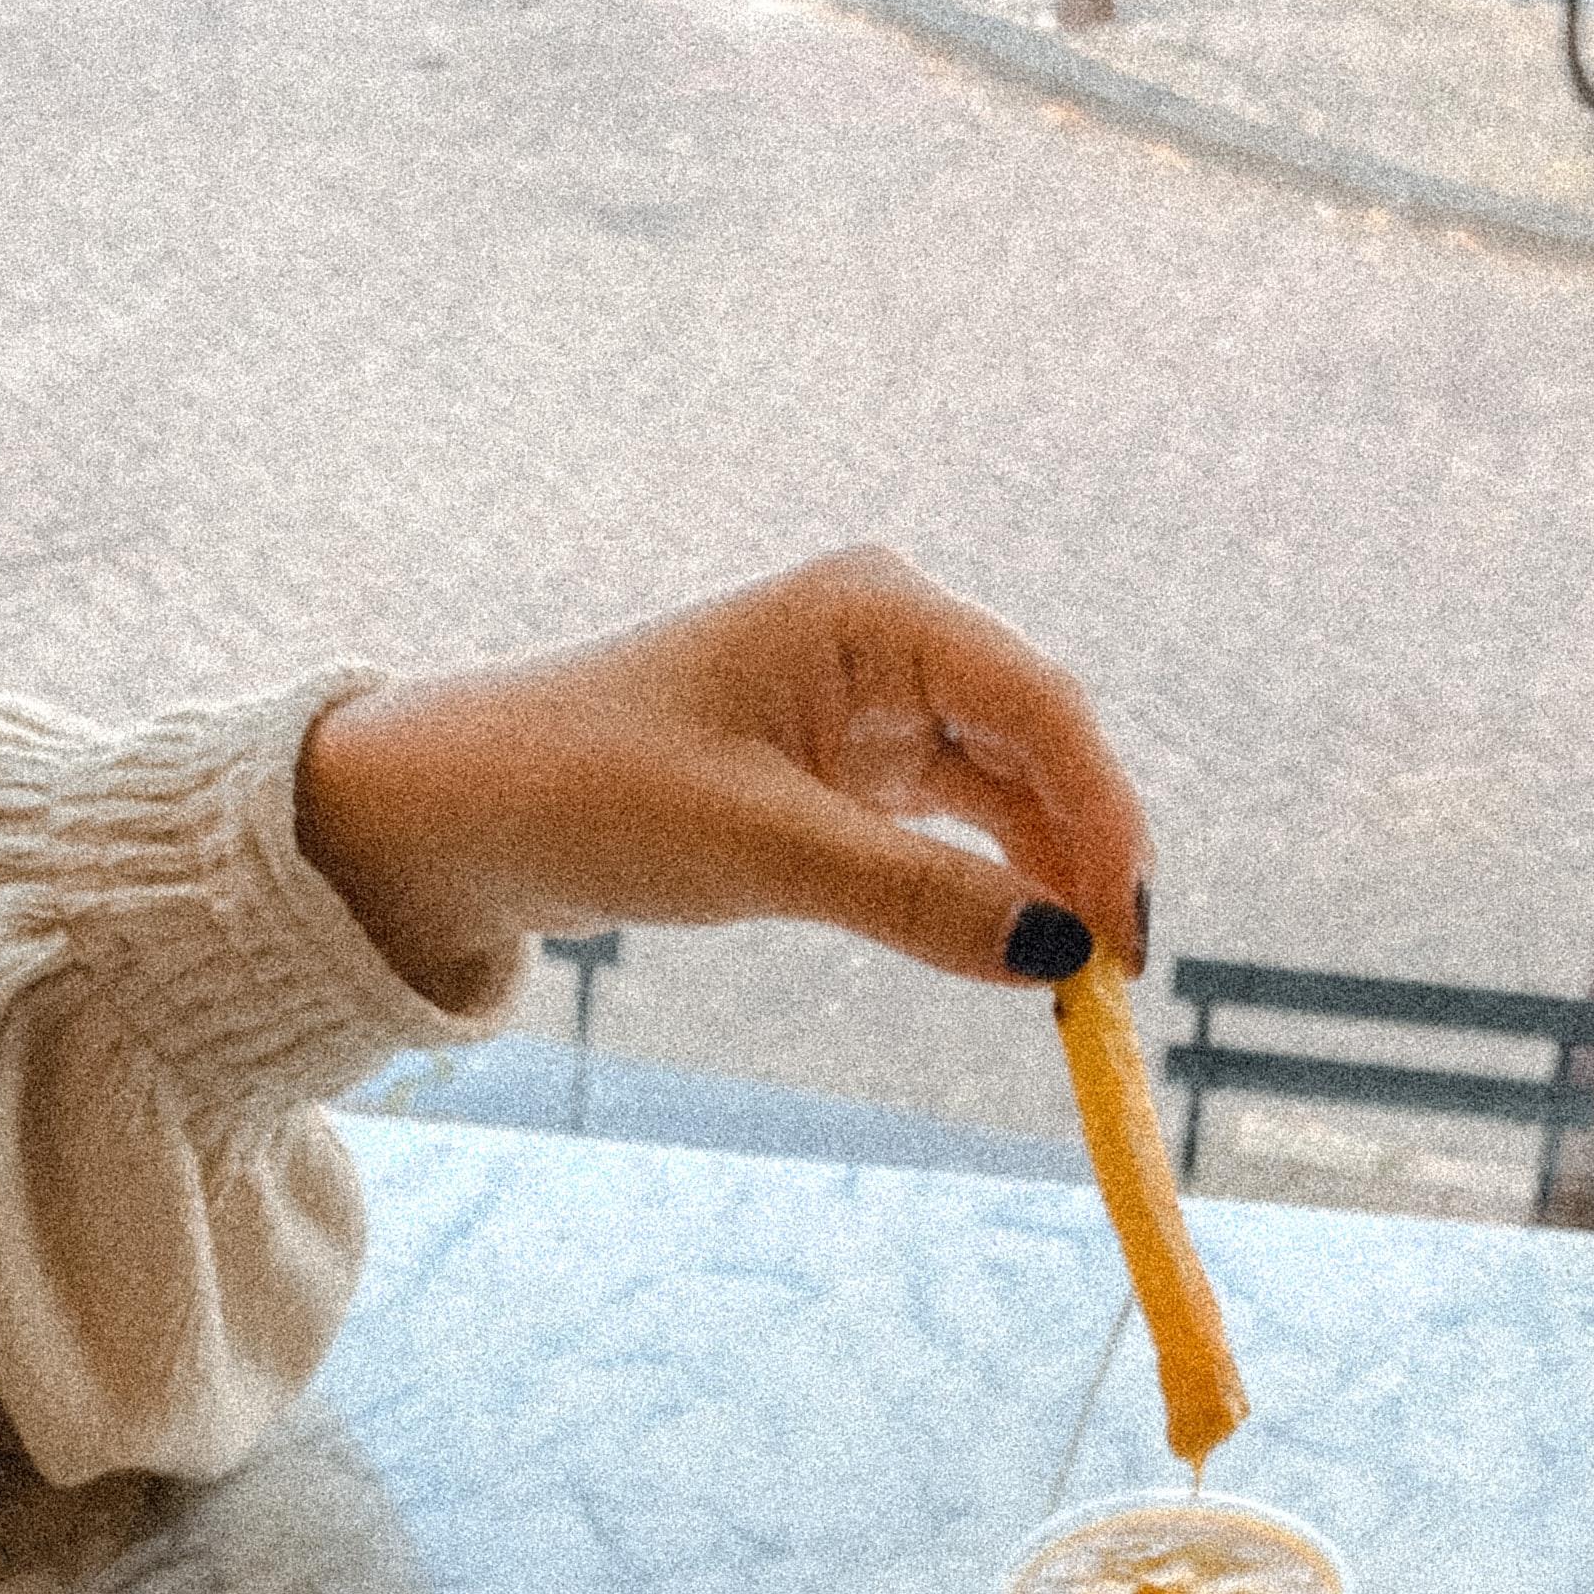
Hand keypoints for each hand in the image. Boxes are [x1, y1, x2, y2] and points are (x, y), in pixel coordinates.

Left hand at [294, 545, 1151, 1009]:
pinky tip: (1018, 950)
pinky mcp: (846, 771)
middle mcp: (887, 640)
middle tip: (1118, 979)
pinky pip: (954, 828)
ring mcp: (871, 705)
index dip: (1104, 817)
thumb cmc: (591, 790)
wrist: (466, 811)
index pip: (1039, 705)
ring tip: (1080, 983)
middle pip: (1040, 744)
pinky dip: (990, 887)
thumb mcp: (761, 851)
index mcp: (873, 610)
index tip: (1126, 934)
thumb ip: (916, 900)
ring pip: (1006, 792)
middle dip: (1088, 853)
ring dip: (1047, 876)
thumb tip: (1057, 956)